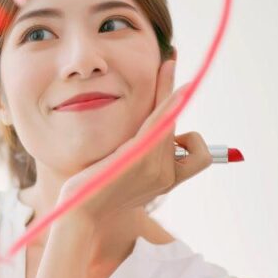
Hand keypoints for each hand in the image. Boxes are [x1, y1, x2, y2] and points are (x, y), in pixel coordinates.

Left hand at [58, 60, 212, 225]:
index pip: (196, 152)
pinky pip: (159, 124)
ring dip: (170, 88)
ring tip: (168, 61)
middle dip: (177, 94)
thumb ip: (140, 159)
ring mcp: (155, 168)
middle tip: (170, 62)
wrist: (81, 215)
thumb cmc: (97, 196)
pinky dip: (167, 101)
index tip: (178, 110)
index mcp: (167, 180)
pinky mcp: (138, 158)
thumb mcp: (126, 178)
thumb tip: (147, 139)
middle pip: (181, 125)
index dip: (192, 134)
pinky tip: (170, 83)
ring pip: (170, 119)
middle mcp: (167, 175)